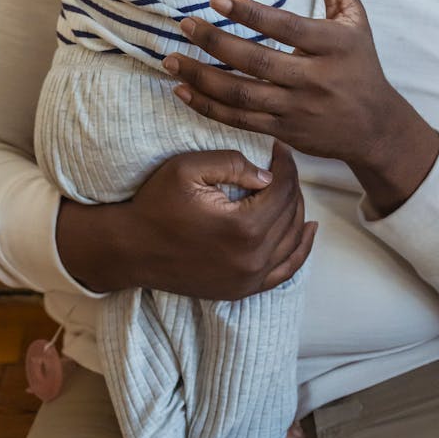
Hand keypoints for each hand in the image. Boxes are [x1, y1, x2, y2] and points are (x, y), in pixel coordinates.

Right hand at [56, 143, 316, 298]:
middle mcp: (253, 258)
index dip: (286, 164)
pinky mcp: (242, 290)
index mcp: (244, 227)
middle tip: (281, 164)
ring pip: (293, 240)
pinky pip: (285, 271)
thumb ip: (232, 163)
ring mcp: (249, 279)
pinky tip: (308, 230)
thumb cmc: (157, 204)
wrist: (130, 249)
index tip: (279, 147)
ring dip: (297, 210)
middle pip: (291, 213)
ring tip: (289, 187)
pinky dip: (300, 250)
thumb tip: (268, 175)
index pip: (283, 189)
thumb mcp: (188, 168)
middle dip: (291, 184)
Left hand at [165, 0, 438, 214]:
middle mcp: (314, 79)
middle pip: (257, 62)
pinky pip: (240, 119)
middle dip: (216, 43)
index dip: (250, 14)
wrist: (375, 127)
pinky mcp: (283, 131)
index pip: (286, 28)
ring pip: (242, 94)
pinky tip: (184, 91)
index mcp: (331, 45)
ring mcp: (296, 109)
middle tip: (185, 25)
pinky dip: (209, 107)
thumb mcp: (354, 17)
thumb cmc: (360, 62)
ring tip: (172, 60)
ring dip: (202, 78)